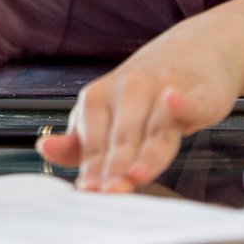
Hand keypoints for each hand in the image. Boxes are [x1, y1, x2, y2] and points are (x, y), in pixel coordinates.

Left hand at [36, 18, 243, 191]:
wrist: (198, 48)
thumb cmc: (146, 92)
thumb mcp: (107, 112)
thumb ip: (81, 141)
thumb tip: (44, 148)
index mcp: (99, 97)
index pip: (94, 141)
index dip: (92, 168)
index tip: (88, 193)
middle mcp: (129, 89)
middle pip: (123, 138)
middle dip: (116, 167)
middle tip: (110, 194)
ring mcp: (165, 87)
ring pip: (155, 128)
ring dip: (146, 152)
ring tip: (136, 175)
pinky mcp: (199, 90)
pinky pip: (191, 100)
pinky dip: (183, 102)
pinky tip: (173, 102)